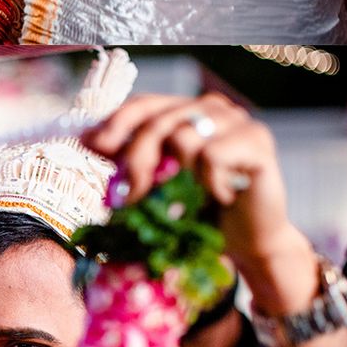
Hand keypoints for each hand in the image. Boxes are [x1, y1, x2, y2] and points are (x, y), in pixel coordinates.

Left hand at [84, 94, 318, 309]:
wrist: (250, 242)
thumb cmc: (201, 211)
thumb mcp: (159, 183)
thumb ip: (129, 158)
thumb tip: (87, 138)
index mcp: (186, 110)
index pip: (144, 104)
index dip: (116, 123)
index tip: (95, 147)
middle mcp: (212, 107)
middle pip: (158, 121)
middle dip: (137, 160)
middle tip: (133, 196)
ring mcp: (238, 120)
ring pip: (184, 135)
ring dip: (177, 175)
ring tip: (190, 198)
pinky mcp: (258, 140)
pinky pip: (213, 155)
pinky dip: (210, 182)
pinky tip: (222, 196)